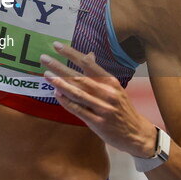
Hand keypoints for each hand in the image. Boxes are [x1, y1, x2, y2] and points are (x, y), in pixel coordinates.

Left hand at [41, 42, 156, 157]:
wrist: (136, 133)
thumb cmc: (121, 108)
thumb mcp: (114, 88)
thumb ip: (99, 73)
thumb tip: (88, 54)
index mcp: (111, 82)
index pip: (88, 64)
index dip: (72, 54)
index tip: (56, 45)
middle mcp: (107, 93)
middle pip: (80, 77)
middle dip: (60, 67)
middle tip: (44, 58)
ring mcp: (103, 108)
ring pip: (78, 93)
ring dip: (60, 83)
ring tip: (46, 75)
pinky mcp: (98, 123)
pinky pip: (78, 110)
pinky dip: (66, 101)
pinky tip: (56, 93)